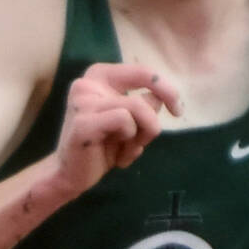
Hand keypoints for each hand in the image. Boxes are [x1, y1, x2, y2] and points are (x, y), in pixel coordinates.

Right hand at [54, 62, 181, 196]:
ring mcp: (82, 101)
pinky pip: (125, 121)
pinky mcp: (83, 123)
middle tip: (143, 142)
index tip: (177, 110)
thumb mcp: (130, 121)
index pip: (142, 72)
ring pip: (137, 108)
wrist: (71, 176)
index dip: (166, 89)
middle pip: (143, 94)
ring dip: (142, 135)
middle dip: (152, 122)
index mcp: (98, 76)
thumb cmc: (102, 147)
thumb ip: (144, 104)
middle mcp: (87, 83)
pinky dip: (129, 143)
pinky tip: (118, 159)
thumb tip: (161, 97)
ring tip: (128, 151)